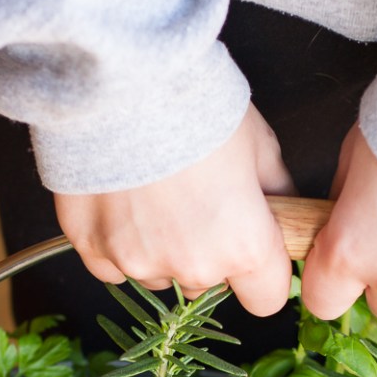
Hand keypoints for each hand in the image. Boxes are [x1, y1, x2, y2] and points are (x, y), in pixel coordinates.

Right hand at [54, 105, 294, 316]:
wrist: (119, 77)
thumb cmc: (197, 105)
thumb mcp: (259, 144)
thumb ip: (277, 193)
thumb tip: (285, 211)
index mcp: (244, 247)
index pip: (267, 299)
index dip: (264, 274)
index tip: (255, 249)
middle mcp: (192, 266)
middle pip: (209, 284)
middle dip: (209, 254)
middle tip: (196, 201)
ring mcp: (137, 261)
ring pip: (160, 275)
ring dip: (162, 249)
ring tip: (154, 194)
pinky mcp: (91, 248)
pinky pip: (111, 266)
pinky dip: (119, 243)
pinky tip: (121, 202)